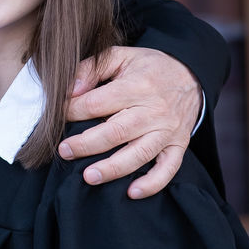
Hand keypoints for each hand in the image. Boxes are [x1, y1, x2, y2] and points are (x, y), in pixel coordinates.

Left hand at [57, 46, 200, 198]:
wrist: (190, 75)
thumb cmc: (148, 67)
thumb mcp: (121, 56)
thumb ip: (92, 68)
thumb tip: (70, 90)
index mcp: (137, 86)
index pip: (98, 103)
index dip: (73, 111)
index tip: (57, 116)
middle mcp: (153, 110)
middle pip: (116, 132)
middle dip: (86, 144)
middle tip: (64, 151)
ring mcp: (167, 131)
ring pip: (139, 154)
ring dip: (113, 168)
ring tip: (89, 177)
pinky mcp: (178, 145)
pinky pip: (168, 168)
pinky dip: (152, 183)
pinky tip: (132, 192)